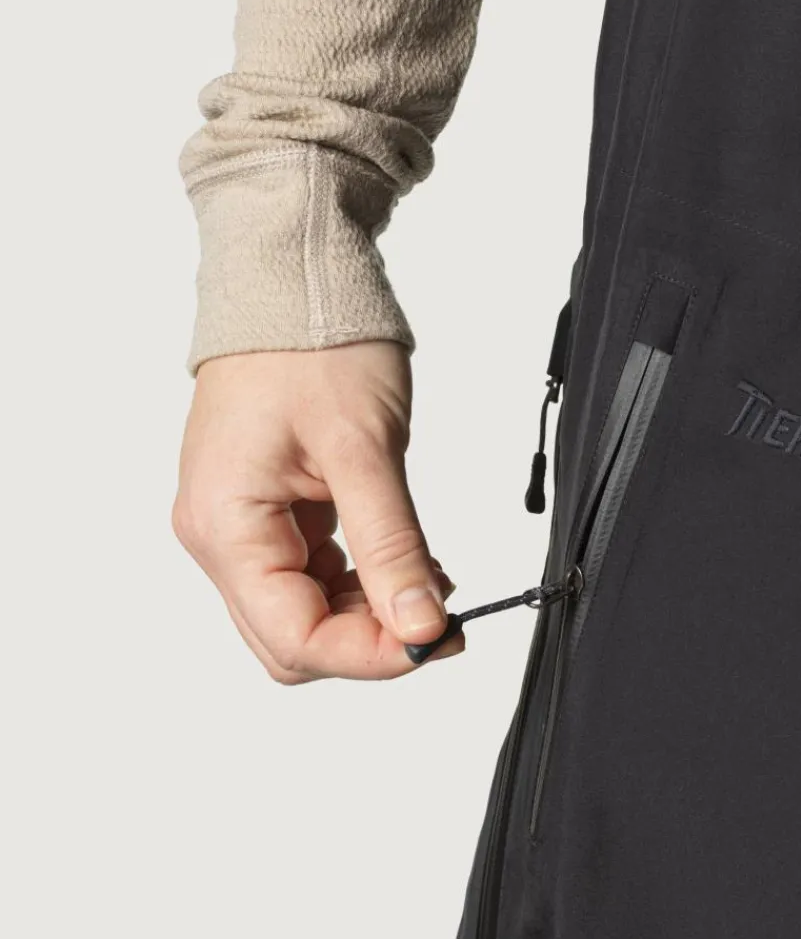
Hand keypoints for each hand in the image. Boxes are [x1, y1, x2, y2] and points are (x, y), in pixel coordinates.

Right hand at [172, 341, 460, 683]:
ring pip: (306, 612)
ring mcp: (243, 525)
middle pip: (292, 638)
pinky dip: (364, 581)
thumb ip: (392, 548)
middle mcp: (222, 535)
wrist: (295, 283)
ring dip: (371, 613)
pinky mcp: (271, 512)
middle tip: (441, 620)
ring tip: (431, 583)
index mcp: (226, 525)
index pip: (293, 639)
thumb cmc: (313, 344)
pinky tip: (406, 563)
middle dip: (370, 641)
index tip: (437, 639)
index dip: (369, 656)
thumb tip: (421, 627)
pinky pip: (315, 575)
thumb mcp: (364, 450)